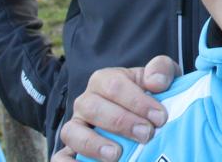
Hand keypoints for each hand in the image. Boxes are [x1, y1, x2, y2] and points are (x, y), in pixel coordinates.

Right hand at [56, 56, 178, 161]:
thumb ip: (161, 69)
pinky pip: (60, 158)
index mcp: (105, 80)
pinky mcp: (71, 150)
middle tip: (146, 134)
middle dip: (121, 122)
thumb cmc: (153, 96)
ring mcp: (76, 128)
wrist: (147, 119)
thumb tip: (155, 81)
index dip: (137, 101)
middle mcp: (86, 102)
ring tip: (117, 155)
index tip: (160, 117)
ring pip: (72, 132)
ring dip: (93, 144)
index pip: (114, 86)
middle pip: (93, 108)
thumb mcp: (162, 78)